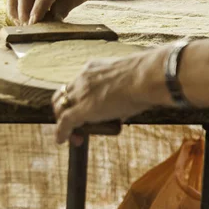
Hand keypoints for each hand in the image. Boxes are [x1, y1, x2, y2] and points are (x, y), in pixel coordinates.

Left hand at [51, 47, 168, 144]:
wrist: (146, 78)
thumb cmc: (146, 79)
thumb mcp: (128, 82)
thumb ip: (121, 94)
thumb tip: (122, 111)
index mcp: (93, 68)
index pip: (76, 83)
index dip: (75, 98)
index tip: (82, 108)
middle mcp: (82, 78)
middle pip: (64, 95)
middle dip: (65, 109)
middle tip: (73, 123)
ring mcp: (80, 93)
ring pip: (61, 108)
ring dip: (63, 122)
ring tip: (73, 135)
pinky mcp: (81, 109)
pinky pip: (65, 122)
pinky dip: (61, 132)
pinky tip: (61, 140)